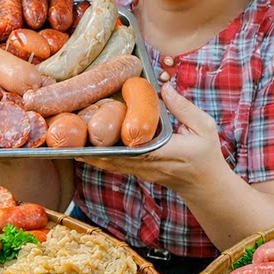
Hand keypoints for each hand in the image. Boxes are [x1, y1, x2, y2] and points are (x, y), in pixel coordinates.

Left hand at [77, 84, 228, 192]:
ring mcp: (139, 171)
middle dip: (89, 146)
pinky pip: (112, 165)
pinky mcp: (136, 172)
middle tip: (68, 130)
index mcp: (165, 153)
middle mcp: (147, 165)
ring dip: (88, 152)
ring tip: (66, 137)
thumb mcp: (204, 127)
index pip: (133, 148)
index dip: (109, 142)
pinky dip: (96, 157)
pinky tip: (81, 146)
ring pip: (107, 163)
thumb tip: (163, 87)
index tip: (91, 130)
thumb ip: (183, 107)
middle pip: (111, 158)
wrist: (205, 186)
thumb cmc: (207, 155)